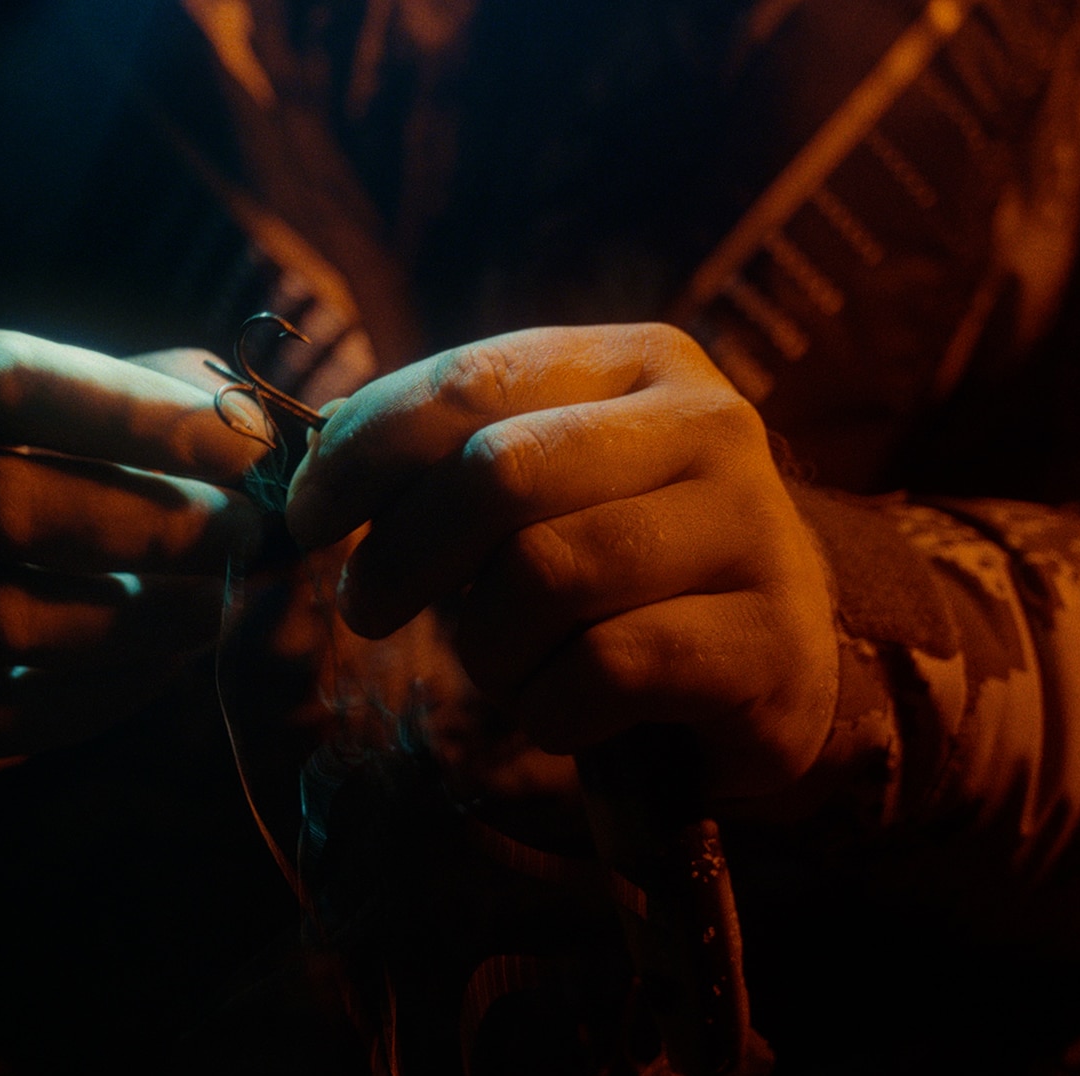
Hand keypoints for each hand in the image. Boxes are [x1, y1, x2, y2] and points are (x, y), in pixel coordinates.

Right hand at [0, 329, 267, 757]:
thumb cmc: (56, 460)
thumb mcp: (101, 406)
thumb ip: (179, 409)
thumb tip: (268, 444)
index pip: (8, 385)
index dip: (140, 417)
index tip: (250, 449)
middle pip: (1, 508)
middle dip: (149, 524)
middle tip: (243, 534)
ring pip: (3, 620)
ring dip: (138, 616)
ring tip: (218, 601)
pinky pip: (5, 707)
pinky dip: (107, 687)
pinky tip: (170, 658)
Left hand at [284, 324, 836, 798]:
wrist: (774, 662)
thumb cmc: (621, 569)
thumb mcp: (541, 486)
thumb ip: (446, 456)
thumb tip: (309, 458)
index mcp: (639, 363)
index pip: (473, 381)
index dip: (366, 448)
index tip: (305, 514)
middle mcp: (710, 425)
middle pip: (500, 473)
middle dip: (404, 554)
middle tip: (368, 608)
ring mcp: (754, 530)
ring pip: (546, 577)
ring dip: (488, 645)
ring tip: (502, 664)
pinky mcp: (770, 643)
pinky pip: (603, 671)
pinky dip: (550, 708)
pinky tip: (565, 709)